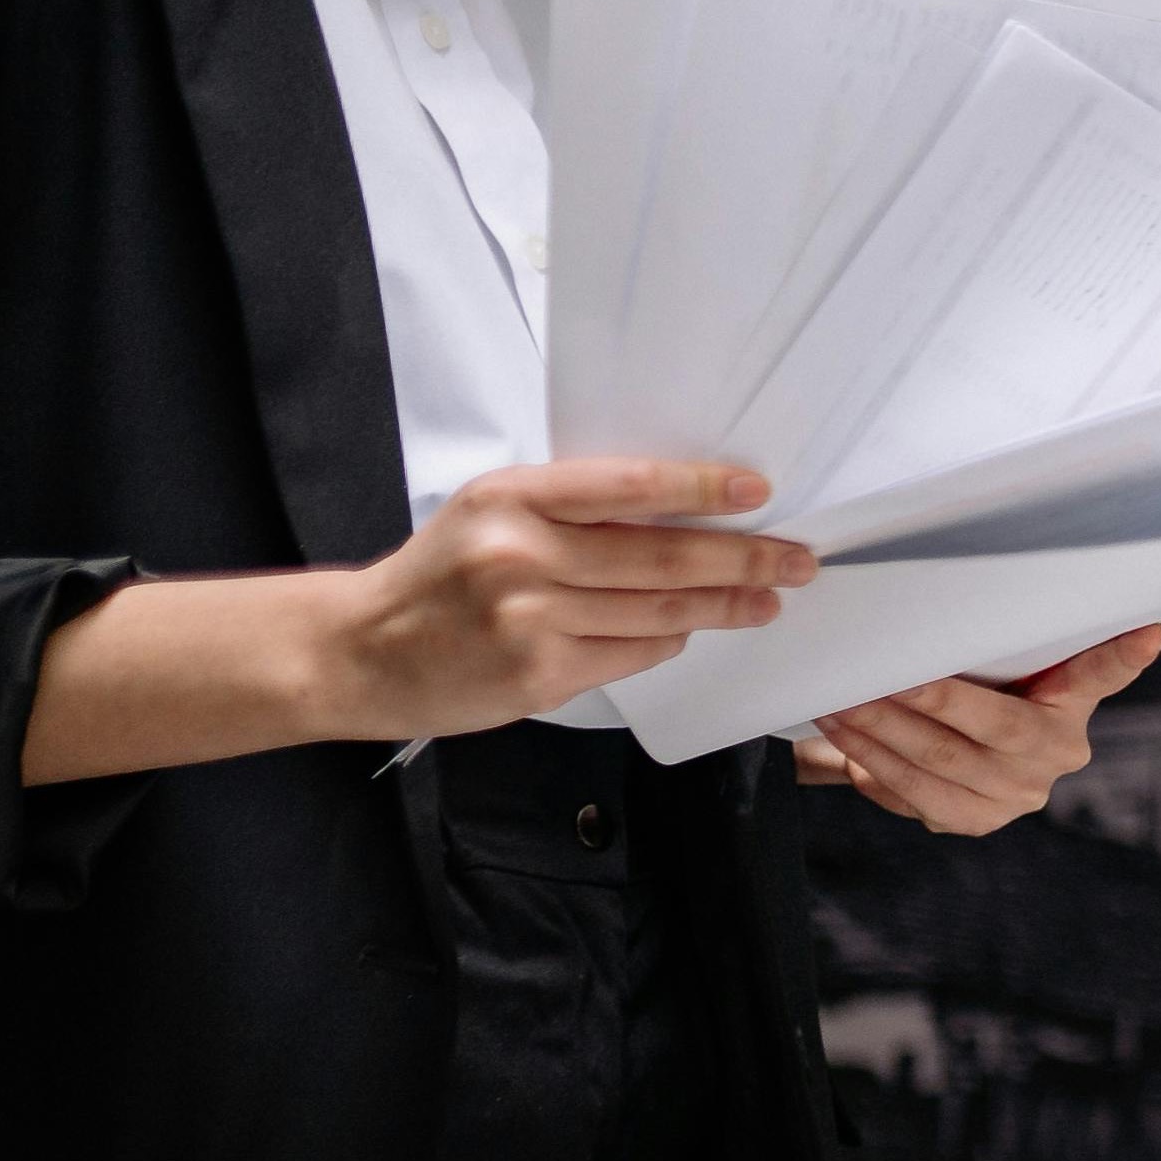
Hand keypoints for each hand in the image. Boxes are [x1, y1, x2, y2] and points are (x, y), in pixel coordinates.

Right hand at [326, 459, 814, 740]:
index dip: (703, 488)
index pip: (630, 486)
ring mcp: (532, 619)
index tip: (758, 491)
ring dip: (723, 605)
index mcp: (512, 499)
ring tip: (764, 599)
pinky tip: (689, 628)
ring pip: (659, 610)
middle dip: (746, 558)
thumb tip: (682, 509)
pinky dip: (669, 639)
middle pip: (664, 556)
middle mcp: (522, 555)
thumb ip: (571, 508)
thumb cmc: (439, 576)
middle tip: (797, 560)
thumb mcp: (491, 513)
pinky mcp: (541, 673)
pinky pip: (634, 653)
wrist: (363, 650)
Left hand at [796, 622, 1160, 835]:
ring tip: (839, 702)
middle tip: (875, 675)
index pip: (1101, 675)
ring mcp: (1018, 796)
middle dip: (926, 700)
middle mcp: (1058, 754)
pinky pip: (916, 797)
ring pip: (941, 766)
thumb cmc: (979, 688)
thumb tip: (1059, 586)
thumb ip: (1008, 641)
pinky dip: (874, 767)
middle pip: (991, 728)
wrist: (958, 756)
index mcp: (1073, 705)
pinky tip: (844, 741)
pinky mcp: (976, 821)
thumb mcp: (1001, 663)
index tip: (1150, 632)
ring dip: (881, 733)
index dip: (1123, 657)